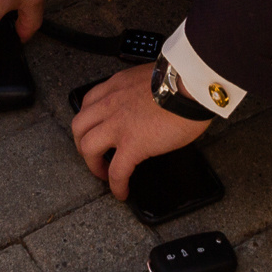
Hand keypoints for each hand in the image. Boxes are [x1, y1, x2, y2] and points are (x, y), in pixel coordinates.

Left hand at [72, 65, 209, 200]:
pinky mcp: (132, 145)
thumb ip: (141, 91)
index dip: (89, 119)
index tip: (95, 129)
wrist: (191, 85)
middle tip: (93, 154)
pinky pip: (116, 172)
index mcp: (117, 85)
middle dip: (82, 143)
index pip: (90, 102)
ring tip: (103, 174)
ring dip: (93, 164)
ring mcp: (118, 125)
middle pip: (79, 126)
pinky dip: (117, 186)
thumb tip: (149, 105)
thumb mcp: (151, 78)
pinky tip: (122, 193)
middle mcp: (111, 103)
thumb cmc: (182, 79)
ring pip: (88, 148)